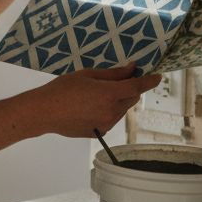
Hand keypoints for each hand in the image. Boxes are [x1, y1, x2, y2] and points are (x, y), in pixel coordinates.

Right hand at [28, 63, 161, 138]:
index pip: (137, 86)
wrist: (44, 112)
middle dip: (130, 89)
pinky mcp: (100, 132)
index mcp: (109, 94)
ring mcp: (106, 124)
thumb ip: (113, 74)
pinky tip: (90, 107)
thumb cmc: (62, 89)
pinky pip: (112, 118)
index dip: (150, 81)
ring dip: (119, 100)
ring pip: (122, 109)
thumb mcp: (87, 75)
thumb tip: (132, 69)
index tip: (157, 76)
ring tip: (96, 95)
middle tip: (116, 81)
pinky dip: (109, 110)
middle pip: (132, 98)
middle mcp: (112, 111)